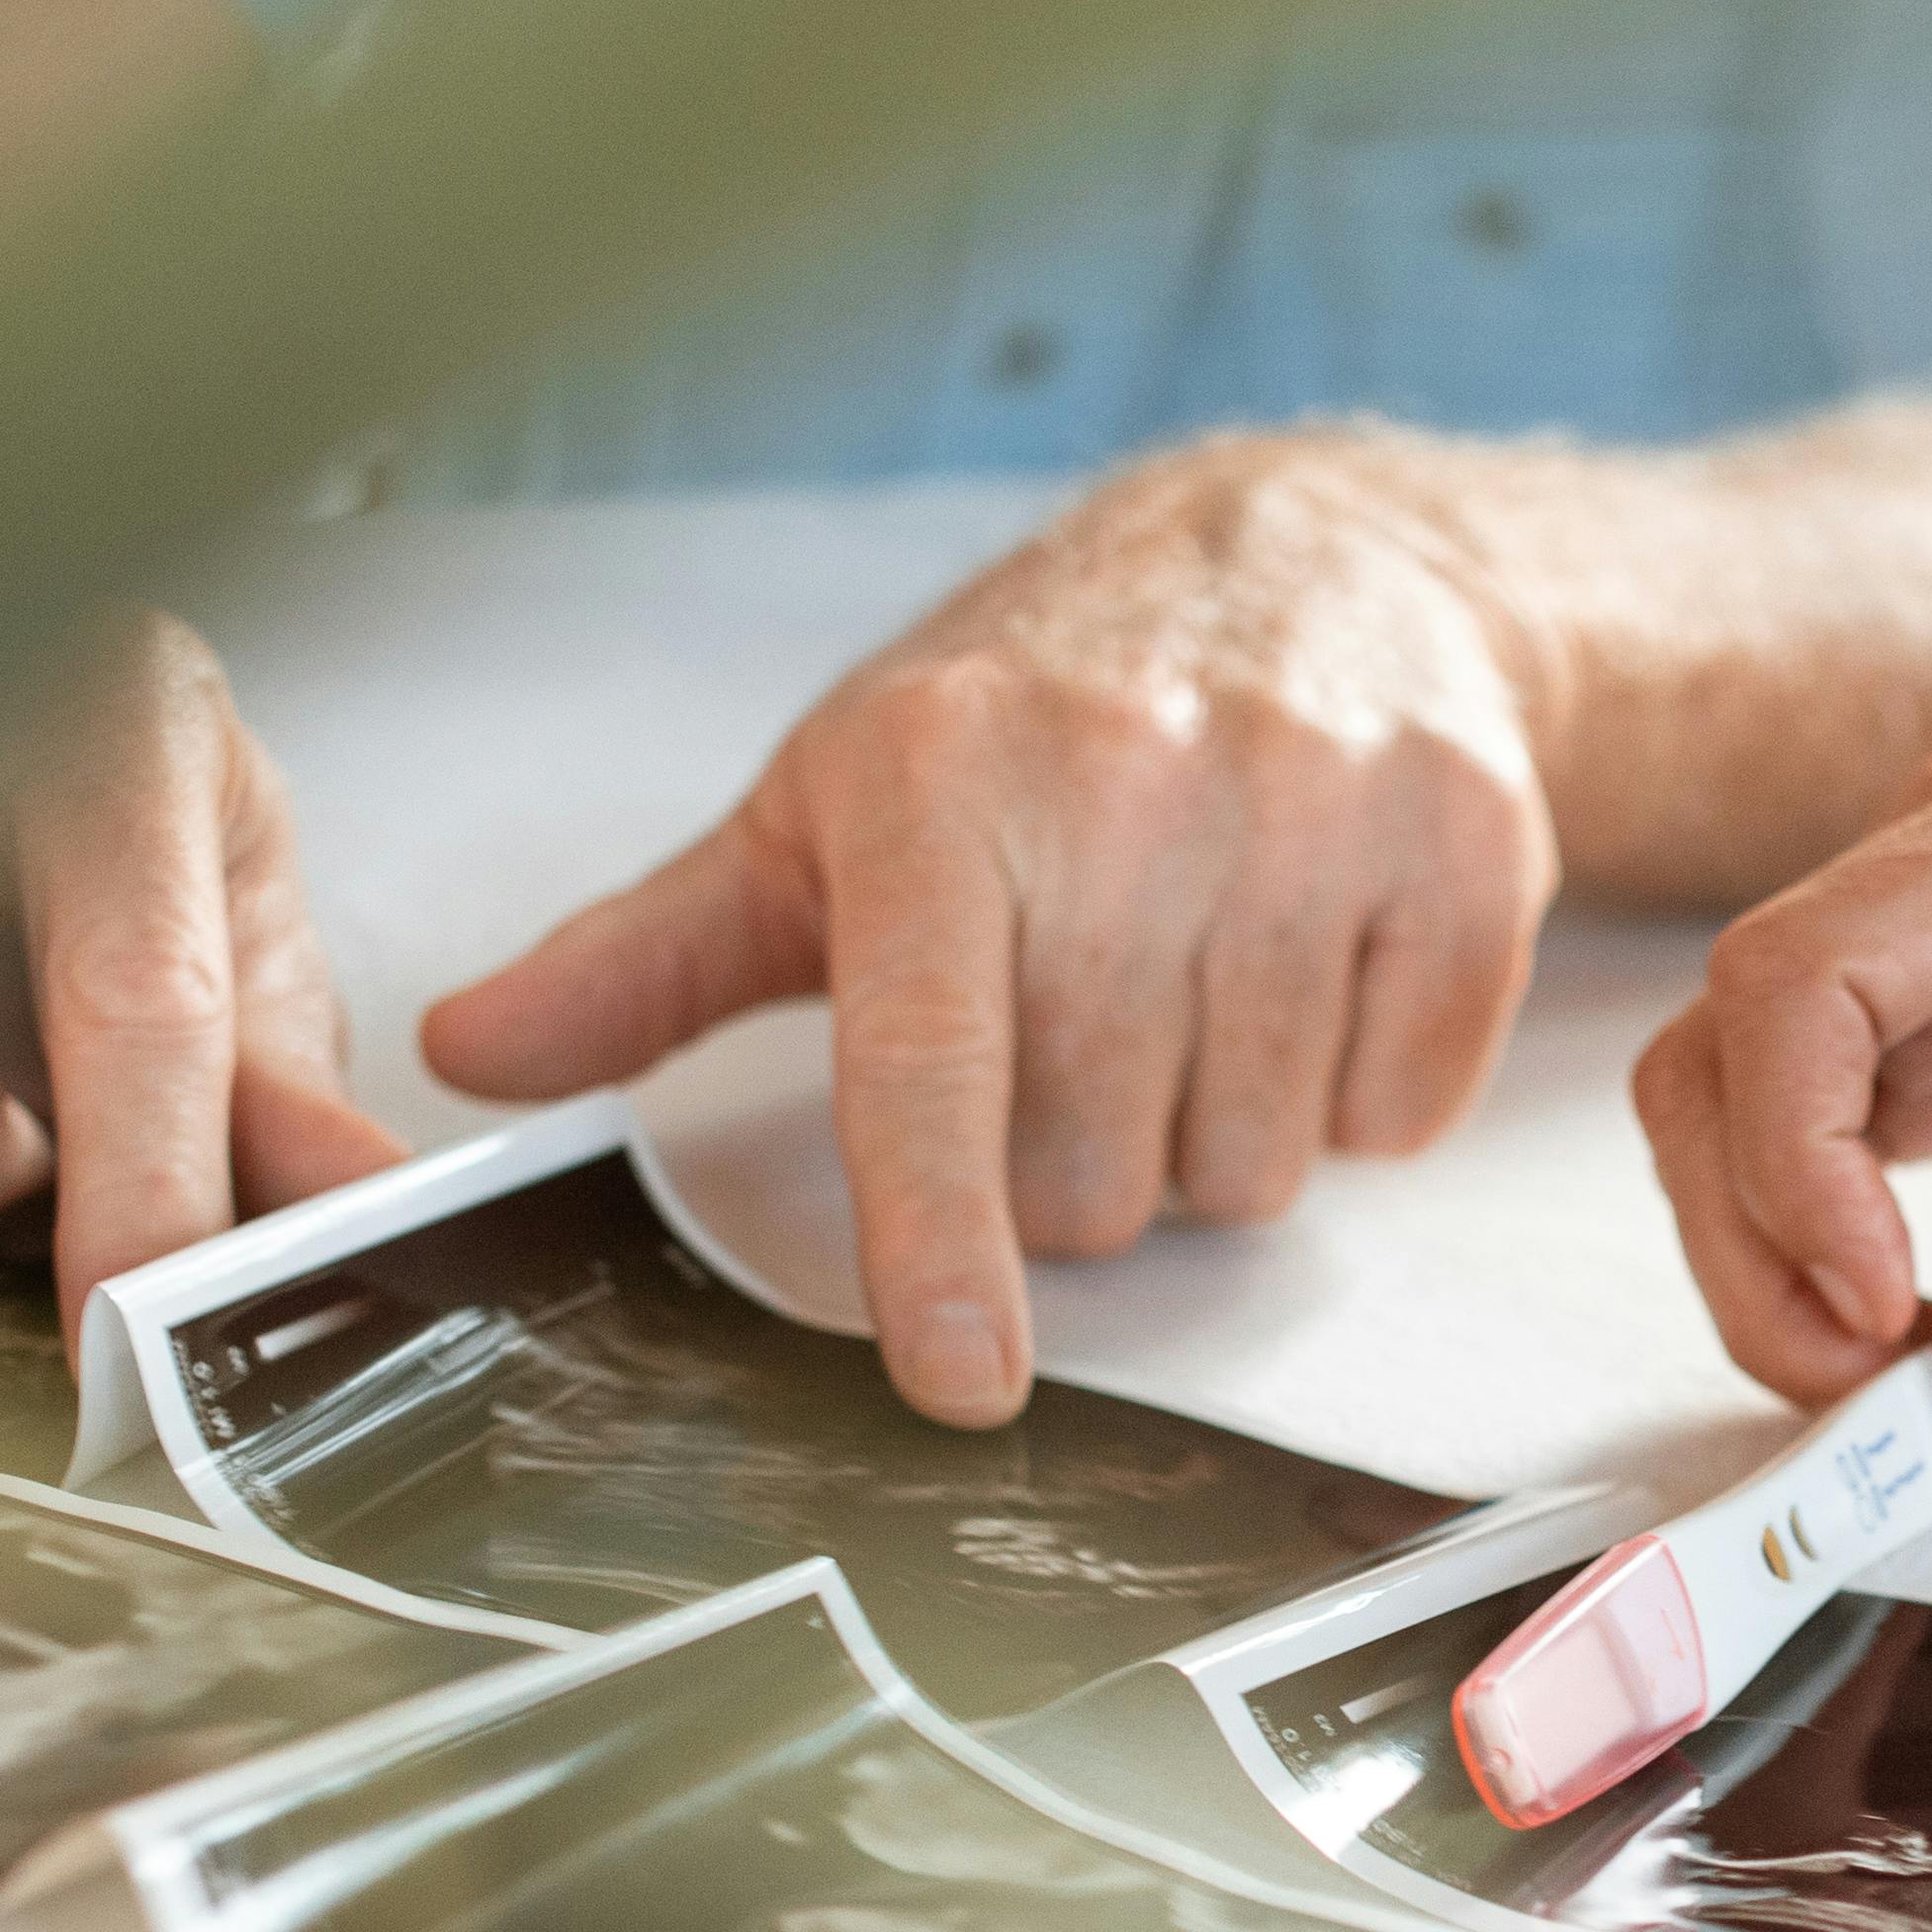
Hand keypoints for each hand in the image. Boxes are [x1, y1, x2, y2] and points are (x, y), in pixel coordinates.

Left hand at [415, 434, 1564, 1424]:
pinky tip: (1314, 968)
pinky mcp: (1466, 840)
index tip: (958, 1376)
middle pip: (1096, 1174)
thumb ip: (647, 958)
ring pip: (1250, 1166)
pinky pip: (1395, 1113)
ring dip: (1214, 1132)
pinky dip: (1356, 1090)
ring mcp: (1313, 807)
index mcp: (941, 782)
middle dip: (1078, 1165)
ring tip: (1196, 987)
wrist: (1307, 555)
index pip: (935, 1061)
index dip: (943, 1236)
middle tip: (1080, 1027)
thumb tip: (466, 1053)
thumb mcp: (823, 814)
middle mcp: (1129, 782)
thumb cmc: (1033, 709)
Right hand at [1628, 729, 1931, 1449]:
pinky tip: (1914, 1327)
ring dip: (1777, 1248)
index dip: (1790, 1162)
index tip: (1871, 1308)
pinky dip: (1831, 1242)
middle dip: (1759, 1231)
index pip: (1799, 974)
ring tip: (1889, 1375)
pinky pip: (1825, 1129)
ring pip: (1750, 1092)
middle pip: (1737, 1039)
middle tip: (1857, 1391)